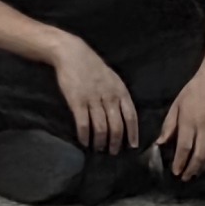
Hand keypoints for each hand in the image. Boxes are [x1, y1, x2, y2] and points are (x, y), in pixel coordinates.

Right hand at [48, 35, 142, 156]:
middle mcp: (109, 98)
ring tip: (99, 148)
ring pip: (101, 127)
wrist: (72, 54)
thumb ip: (118, 95)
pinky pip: (83, 123)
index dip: (132, 133)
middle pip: (116, 126)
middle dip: (116, 142)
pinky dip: (85, 135)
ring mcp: (93, 100)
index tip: (132, 145)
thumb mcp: (113, 78)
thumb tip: (122, 114)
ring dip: (101, 141)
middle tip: (113, 152)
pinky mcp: (76, 102)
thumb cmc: (93, 66)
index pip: (131, 117)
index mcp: (120, 92)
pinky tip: (84, 141)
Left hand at [158, 61, 204, 180]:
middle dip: (191, 168)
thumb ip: (168, 125)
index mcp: (189, 122)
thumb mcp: (176, 105)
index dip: (179, 162)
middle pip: (199, 155)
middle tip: (186, 177)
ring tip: (197, 172)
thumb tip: (159, 143)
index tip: (175, 172)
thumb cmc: (193, 91)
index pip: (184, 148)